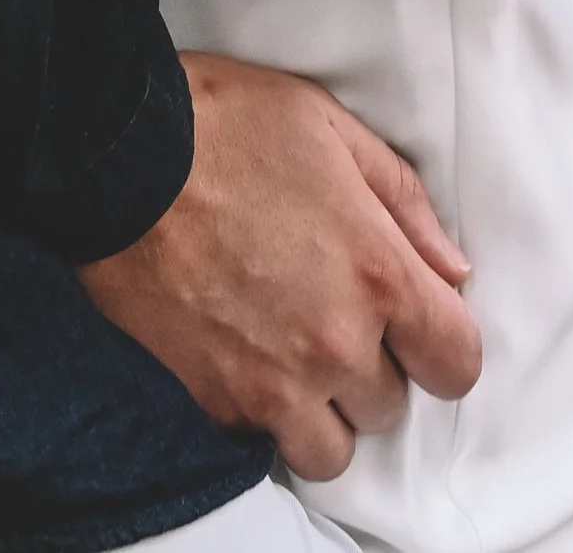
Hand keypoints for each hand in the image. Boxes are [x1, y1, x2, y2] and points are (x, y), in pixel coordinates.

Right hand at [79, 51, 479, 479]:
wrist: (116, 156)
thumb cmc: (223, 124)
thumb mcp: (328, 125)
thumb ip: (403, 199)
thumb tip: (450, 267)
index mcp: (377, 272)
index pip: (456, 361)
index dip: (444, 345)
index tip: (419, 324)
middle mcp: (335, 343)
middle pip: (390, 405)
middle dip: (372, 365)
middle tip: (333, 313)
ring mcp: (273, 383)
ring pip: (332, 448)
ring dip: (323, 410)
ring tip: (293, 354)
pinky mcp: (215, 400)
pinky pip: (262, 443)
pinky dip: (262, 414)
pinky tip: (244, 357)